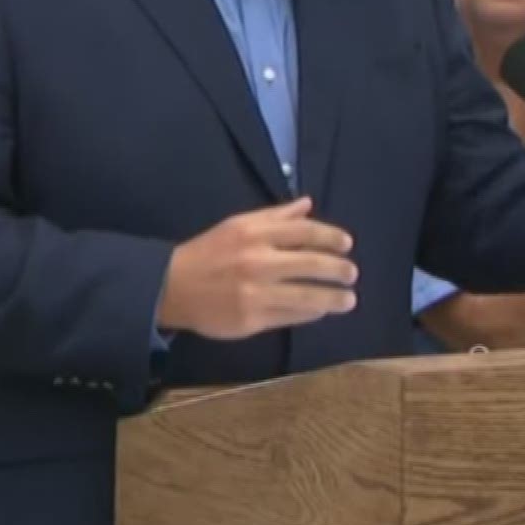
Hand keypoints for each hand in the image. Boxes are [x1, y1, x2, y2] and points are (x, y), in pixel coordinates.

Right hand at [158, 197, 358, 340]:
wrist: (172, 287)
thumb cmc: (209, 253)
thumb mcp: (238, 225)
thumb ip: (275, 216)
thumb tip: (308, 204)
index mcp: (255, 234)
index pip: (305, 232)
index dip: (331, 237)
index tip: (347, 245)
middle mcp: (258, 262)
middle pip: (312, 265)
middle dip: (339, 270)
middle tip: (352, 274)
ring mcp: (255, 293)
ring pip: (306, 296)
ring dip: (333, 298)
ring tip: (349, 300)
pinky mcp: (251, 319)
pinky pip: (290, 316)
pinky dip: (310, 313)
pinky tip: (320, 310)